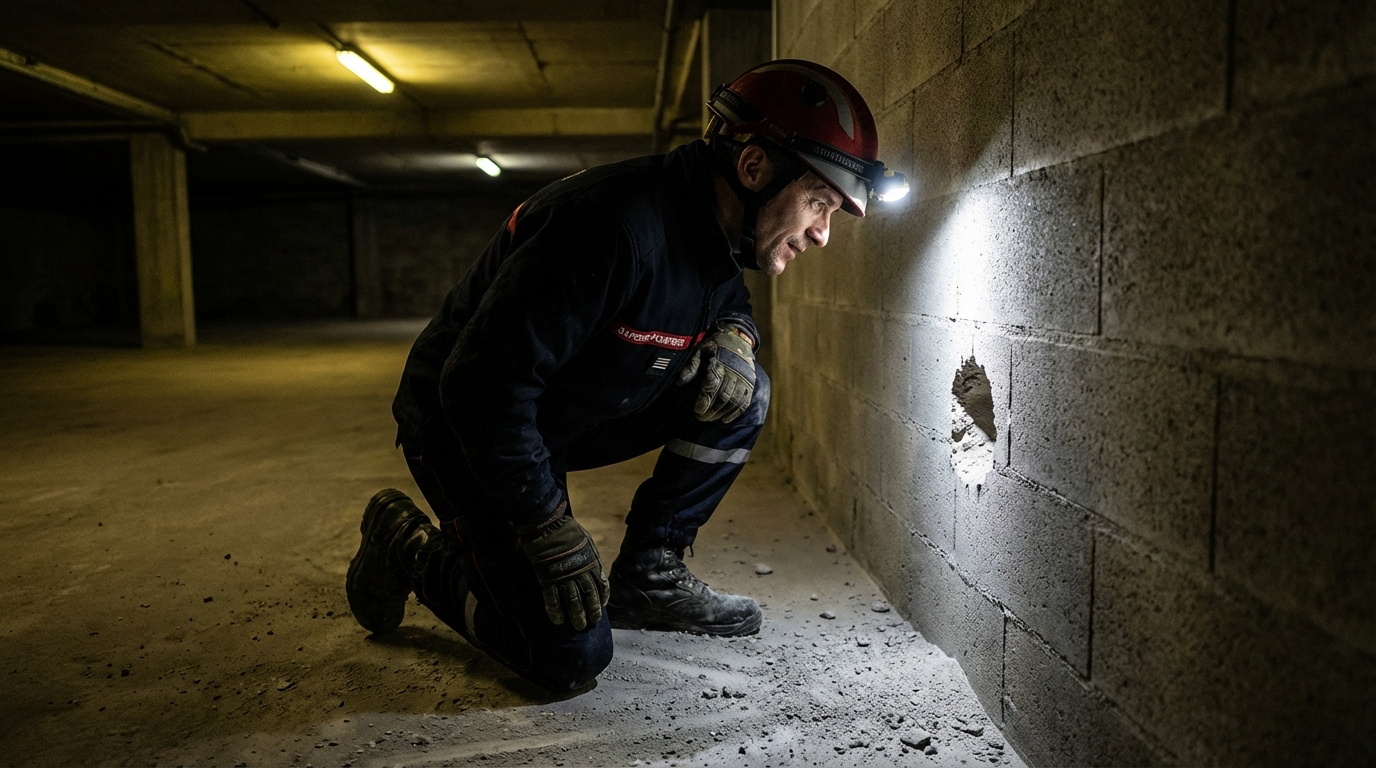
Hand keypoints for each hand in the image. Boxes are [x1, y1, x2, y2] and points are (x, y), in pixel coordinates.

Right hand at [517, 506, 608, 630]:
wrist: (549, 526)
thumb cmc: (569, 531)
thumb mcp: (587, 542)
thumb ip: (591, 556)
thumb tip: (594, 566)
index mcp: (592, 564)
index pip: (601, 585)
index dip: (602, 598)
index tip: (602, 606)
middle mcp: (580, 573)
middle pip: (590, 597)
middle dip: (592, 611)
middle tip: (593, 623)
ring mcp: (564, 577)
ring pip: (573, 602)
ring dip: (577, 615)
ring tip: (579, 627)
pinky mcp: (548, 579)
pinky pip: (552, 599)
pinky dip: (555, 611)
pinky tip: (558, 621)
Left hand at [677, 323, 756, 422]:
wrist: (737, 338)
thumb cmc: (714, 346)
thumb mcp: (699, 350)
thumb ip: (691, 365)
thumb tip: (680, 381)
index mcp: (719, 363)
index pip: (713, 384)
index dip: (705, 399)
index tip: (698, 410)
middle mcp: (734, 372)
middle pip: (723, 396)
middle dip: (711, 410)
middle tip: (700, 418)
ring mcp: (744, 379)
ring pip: (734, 401)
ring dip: (721, 413)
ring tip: (710, 419)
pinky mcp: (750, 384)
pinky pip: (744, 402)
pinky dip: (735, 413)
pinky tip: (725, 419)